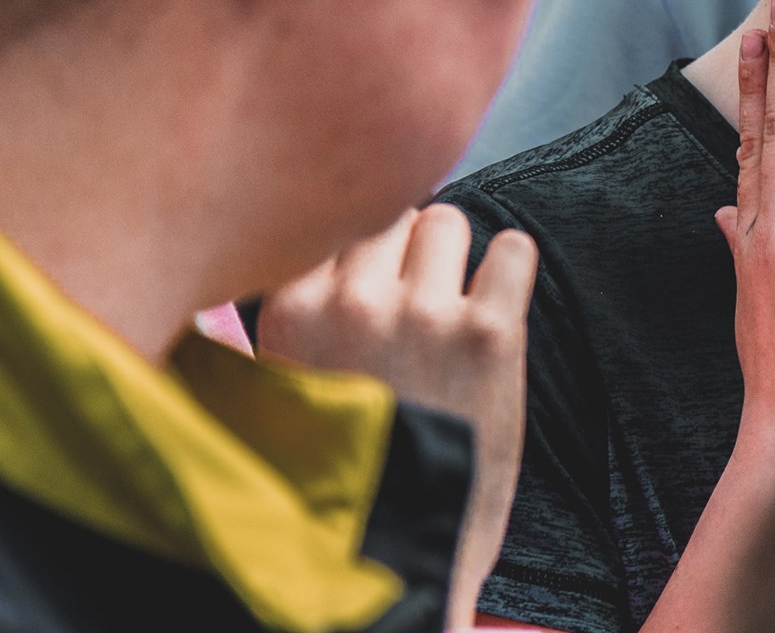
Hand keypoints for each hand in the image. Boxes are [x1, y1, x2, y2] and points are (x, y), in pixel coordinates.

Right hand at [257, 205, 536, 631]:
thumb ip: (279, 327)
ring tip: (449, 314)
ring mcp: (424, 315)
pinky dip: (509, 271)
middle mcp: (353, 303)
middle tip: (410, 302)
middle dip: (401, 249)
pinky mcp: (490, 334)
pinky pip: (512, 249)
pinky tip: (495, 311)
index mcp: (289, 315)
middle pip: (388, 213)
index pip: (327, 219)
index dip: (349, 249)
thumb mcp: (274, 400)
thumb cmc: (337, 485)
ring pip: (444, 222)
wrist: (398, 561)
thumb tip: (262, 268)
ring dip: (452, 259)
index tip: (361, 281)